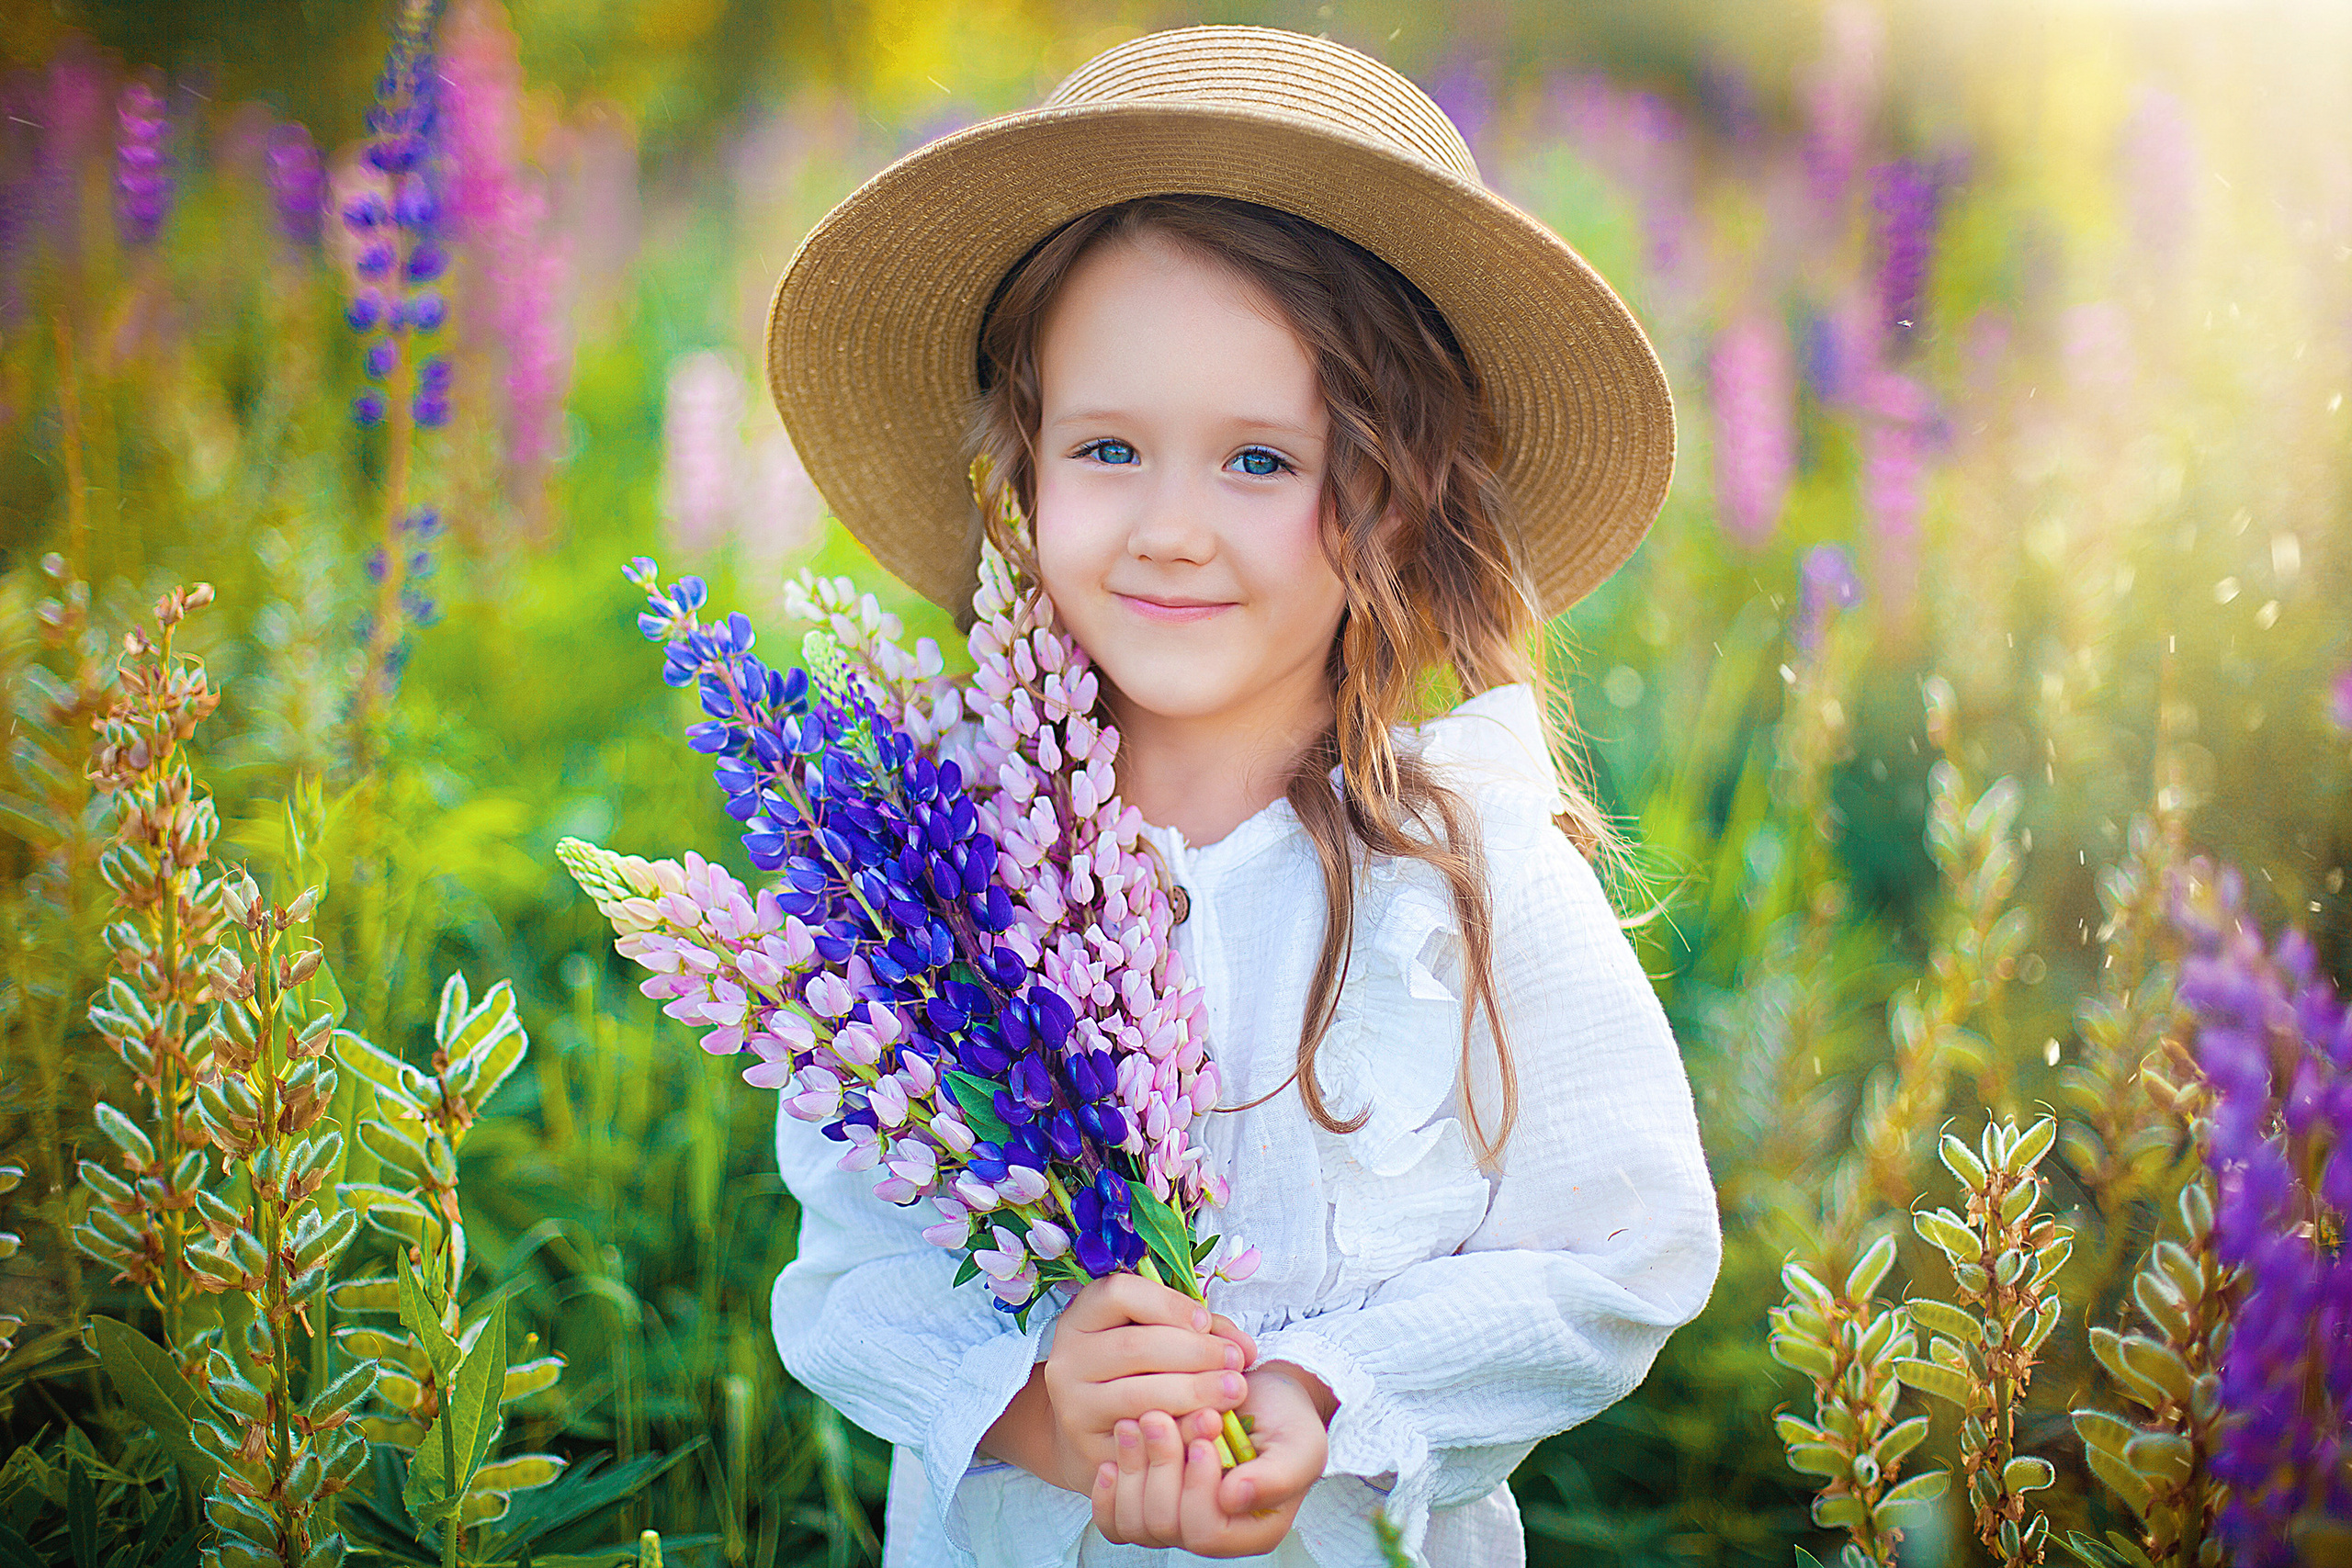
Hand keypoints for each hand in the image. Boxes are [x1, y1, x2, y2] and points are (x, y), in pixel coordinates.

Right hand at [980, 1272, 1255, 1492]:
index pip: (1119, 1294)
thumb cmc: (1133, 1374)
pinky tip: (1210, 1425)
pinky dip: (1182, 1431)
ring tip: (1234, 1390)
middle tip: (1235, 1361)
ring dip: (1195, 1391)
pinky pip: (1143, 1440)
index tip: (1205, 1322)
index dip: (1169, 1304)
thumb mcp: (1152, 1337)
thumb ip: (1197, 1332)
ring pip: (1138, 1395)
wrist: (1091, 1435)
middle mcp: (1067, 1361)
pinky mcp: (1090, 1450)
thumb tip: (1243, 1347)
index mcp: (1080, 1319)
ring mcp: (1075, 1408)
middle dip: (1195, 1352)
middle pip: (1135, 1347)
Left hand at [1090, 1360, 1333, 1555]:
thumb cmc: (1285, 1419)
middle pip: (1164, 1525)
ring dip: (1133, 1466)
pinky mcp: (1149, 1500)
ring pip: (1134, 1522)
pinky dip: (1108, 1488)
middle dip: (1161, 1465)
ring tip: (1143, 1419)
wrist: (1261, 1393)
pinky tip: (1119, 1452)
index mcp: (1252, 1531)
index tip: (1203, 1435)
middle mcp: (1212, 1534)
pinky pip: (1114, 1519)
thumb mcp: (1298, 1444)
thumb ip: (1275, 1477)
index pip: (1207, 1532)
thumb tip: (1232, 1498)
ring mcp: (1176, 1520)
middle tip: (1162, 1416)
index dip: (1196, 1486)